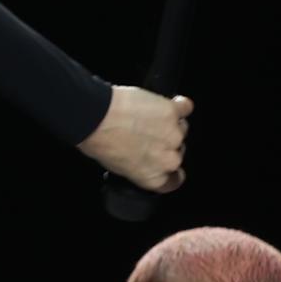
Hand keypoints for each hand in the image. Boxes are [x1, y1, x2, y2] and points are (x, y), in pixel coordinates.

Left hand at [77, 85, 191, 192]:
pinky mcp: (173, 111)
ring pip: (180, 128)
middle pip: (177, 151)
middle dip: (165, 143)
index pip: (174, 179)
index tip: (162, 160)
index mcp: (154, 178)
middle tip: (146, 134)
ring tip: (146, 117)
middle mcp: (168, 160)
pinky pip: (185, 107)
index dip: (169, 169)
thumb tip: (139, 157)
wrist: (96, 117)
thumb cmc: (99, 141)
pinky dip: (178, 105)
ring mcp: (174, 134)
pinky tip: (166, 103)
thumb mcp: (116, 166)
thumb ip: (137, 166)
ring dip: (167, 123)